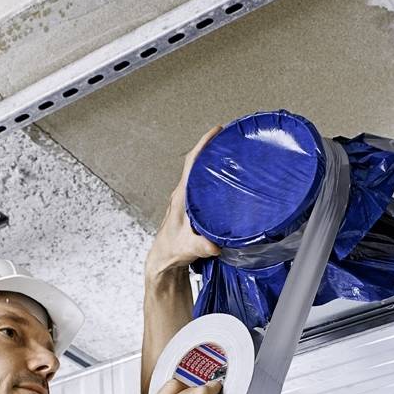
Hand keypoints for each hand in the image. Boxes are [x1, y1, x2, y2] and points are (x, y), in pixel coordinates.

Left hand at [145, 126, 222, 278]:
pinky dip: (212, 179)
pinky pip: (202, 187)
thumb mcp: (188, 247)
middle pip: (196, 164)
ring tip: (229, 155)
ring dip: (211, 163)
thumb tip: (215, 244)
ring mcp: (186, 201)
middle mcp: (183, 195)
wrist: (164, 261)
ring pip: (199, 175)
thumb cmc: (171, 251)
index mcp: (181, 197)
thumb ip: (201, 246)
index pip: (191, 163)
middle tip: (229, 138)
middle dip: (211, 149)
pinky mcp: (190, 209)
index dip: (203, 144)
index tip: (216, 131)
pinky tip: (224, 182)